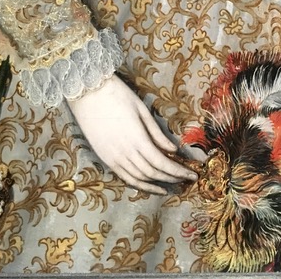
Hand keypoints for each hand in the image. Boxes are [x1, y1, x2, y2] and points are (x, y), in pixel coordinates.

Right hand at [67, 75, 197, 193]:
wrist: (87, 93)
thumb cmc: (117, 96)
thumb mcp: (142, 111)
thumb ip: (157, 133)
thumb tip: (173, 149)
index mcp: (137, 139)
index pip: (162, 163)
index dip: (178, 171)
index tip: (192, 174)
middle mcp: (125, 153)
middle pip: (153, 173)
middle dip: (172, 178)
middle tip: (187, 178)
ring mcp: (113, 158)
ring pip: (139, 178)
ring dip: (158, 184)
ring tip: (173, 184)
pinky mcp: (105, 158)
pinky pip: (125, 178)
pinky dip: (140, 184)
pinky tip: (151, 186)